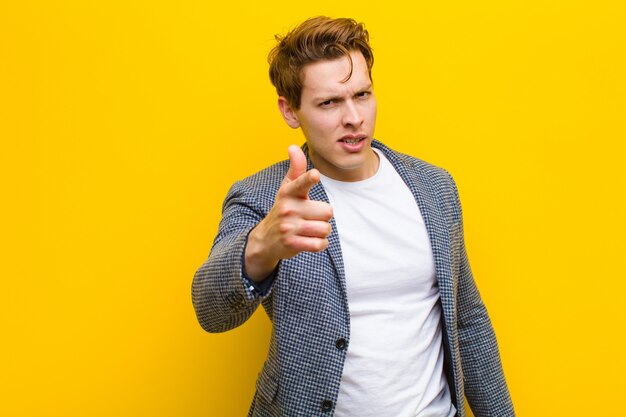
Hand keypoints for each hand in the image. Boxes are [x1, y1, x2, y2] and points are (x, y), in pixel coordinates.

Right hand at [244, 145, 333, 280]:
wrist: (265, 239)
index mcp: (288, 193)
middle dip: (323, 217)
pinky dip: (319, 244)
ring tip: (309, 229)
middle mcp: (288, 209)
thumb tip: (292, 146)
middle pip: (327, 211)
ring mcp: (289, 227)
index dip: (308, 179)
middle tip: (310, 218)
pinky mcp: (292, 243)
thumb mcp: (287, 189)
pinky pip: (319, 244)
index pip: (300, 183)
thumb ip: (296, 169)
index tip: (314, 175)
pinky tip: (310, 241)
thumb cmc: (283, 209)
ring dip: (322, 231)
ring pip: (325, 229)